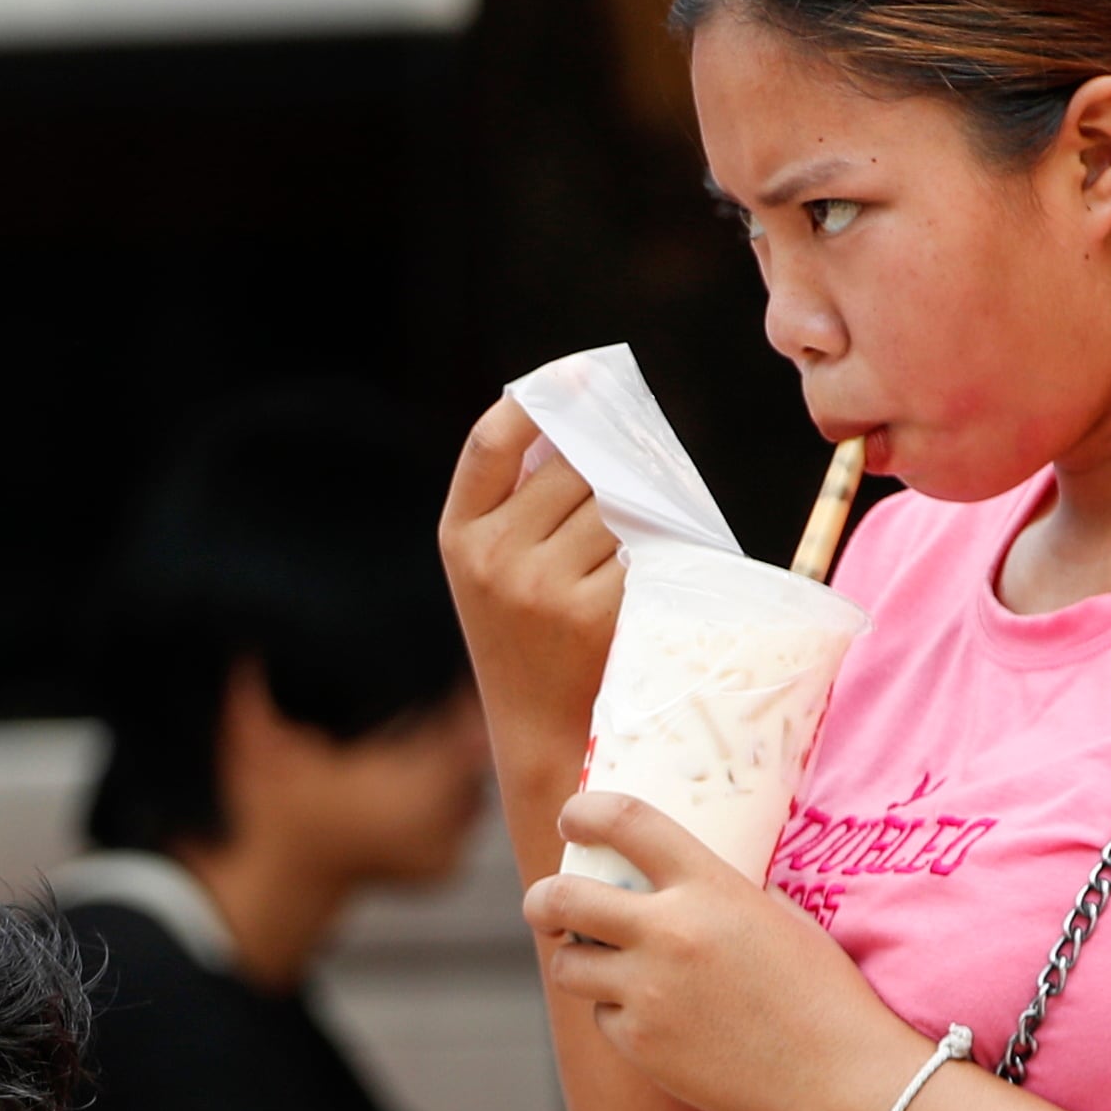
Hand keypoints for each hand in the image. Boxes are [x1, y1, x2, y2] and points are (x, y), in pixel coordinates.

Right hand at [441, 399, 623, 849]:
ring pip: (611, 504)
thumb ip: (521, 507)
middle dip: (606, 466)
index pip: (490, 442)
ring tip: (631, 548)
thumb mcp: (497, 575)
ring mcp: (539, 584)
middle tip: (633, 475)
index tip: (577, 372)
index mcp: (458, 537)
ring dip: (634, 512)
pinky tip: (647, 580)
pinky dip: (652, 555)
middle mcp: (491, 556)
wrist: (543, 738)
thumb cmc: (531, 646)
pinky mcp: (591, 610)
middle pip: (570, 465)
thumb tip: (589, 423)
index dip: (535, 398)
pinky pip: (638, 548)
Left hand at [517, 785, 918, 1110]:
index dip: (583, 811)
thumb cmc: (822, 992)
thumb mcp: (779, 914)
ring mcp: (648, 992)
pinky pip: (603, 1018)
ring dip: (580, 961)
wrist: (841, 1076)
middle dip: (541, 899)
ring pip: (569, 965)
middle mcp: (669, 932)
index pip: (624, 820)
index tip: (573, 816)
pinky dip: (620, 1015)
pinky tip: (662, 1021)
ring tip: (605, 966)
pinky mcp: (641, 1045)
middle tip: (545, 905)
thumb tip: (675, 878)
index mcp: (709, 885)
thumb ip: (719, 891)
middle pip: (561, 898)